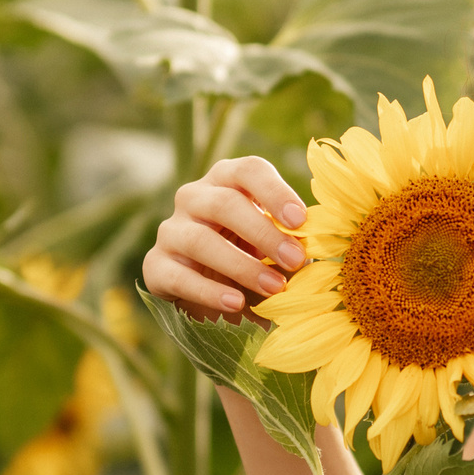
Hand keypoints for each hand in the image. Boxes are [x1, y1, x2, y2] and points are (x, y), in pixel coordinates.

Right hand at [142, 156, 307, 323]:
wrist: (213, 294)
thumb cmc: (255, 257)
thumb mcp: (276, 243)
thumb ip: (292, 237)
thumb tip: (317, 241)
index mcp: (227, 180)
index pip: (248, 170)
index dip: (275, 192)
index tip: (301, 221)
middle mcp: (194, 197)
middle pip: (225, 203)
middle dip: (264, 233)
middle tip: (296, 260)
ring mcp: (171, 230)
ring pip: (200, 240)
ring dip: (242, 265)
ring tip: (275, 287)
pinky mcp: (156, 266)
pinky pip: (179, 276)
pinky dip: (209, 291)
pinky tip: (236, 303)